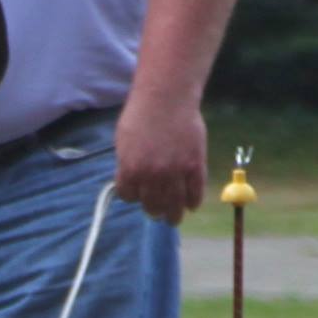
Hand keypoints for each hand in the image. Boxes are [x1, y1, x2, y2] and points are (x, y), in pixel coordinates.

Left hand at [114, 93, 205, 225]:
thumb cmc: (141, 115)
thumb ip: (126, 165)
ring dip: (173, 215)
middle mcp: (152, 176)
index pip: (129, 197)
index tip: (137, 195)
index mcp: (130, 170)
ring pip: (174, 205)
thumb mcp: (123, 142)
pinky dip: (193, 202)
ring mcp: (175, 172)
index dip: (133, 196)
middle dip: (153, 210)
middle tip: (156, 212)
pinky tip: (191, 205)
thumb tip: (130, 184)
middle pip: (152, 206)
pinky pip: (195, 193)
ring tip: (173, 219)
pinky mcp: (194, 166)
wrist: (167, 97)